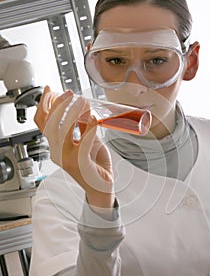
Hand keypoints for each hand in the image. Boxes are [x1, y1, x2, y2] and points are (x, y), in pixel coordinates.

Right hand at [34, 86, 113, 208]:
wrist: (101, 185)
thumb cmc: (93, 164)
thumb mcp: (86, 139)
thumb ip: (83, 125)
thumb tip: (83, 107)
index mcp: (57, 145)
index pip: (43, 123)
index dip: (44, 105)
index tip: (50, 90)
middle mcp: (58, 152)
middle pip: (50, 124)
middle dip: (59, 105)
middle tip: (70, 94)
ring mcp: (67, 158)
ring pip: (63, 131)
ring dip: (73, 113)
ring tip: (83, 103)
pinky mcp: (80, 163)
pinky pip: (82, 142)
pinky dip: (89, 128)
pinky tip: (94, 119)